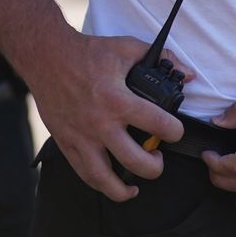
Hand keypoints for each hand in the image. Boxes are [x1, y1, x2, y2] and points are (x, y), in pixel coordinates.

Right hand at [20, 30, 184, 202]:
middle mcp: (101, 124)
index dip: (175, 132)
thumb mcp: (126, 47)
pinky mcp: (67, 143)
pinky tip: (113, 184)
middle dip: (156, 166)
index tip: (175, 131)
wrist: (46, 57)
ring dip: (126, 188)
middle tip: (158, 157)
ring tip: (137, 183)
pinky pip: (85, 175)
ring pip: (107, 179)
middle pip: (137, 162)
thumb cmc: (88, 52)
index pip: (159, 126)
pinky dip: (102, 185)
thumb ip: (161, 57)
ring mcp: (82, 137)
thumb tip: (189, 74)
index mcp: (118, 100)